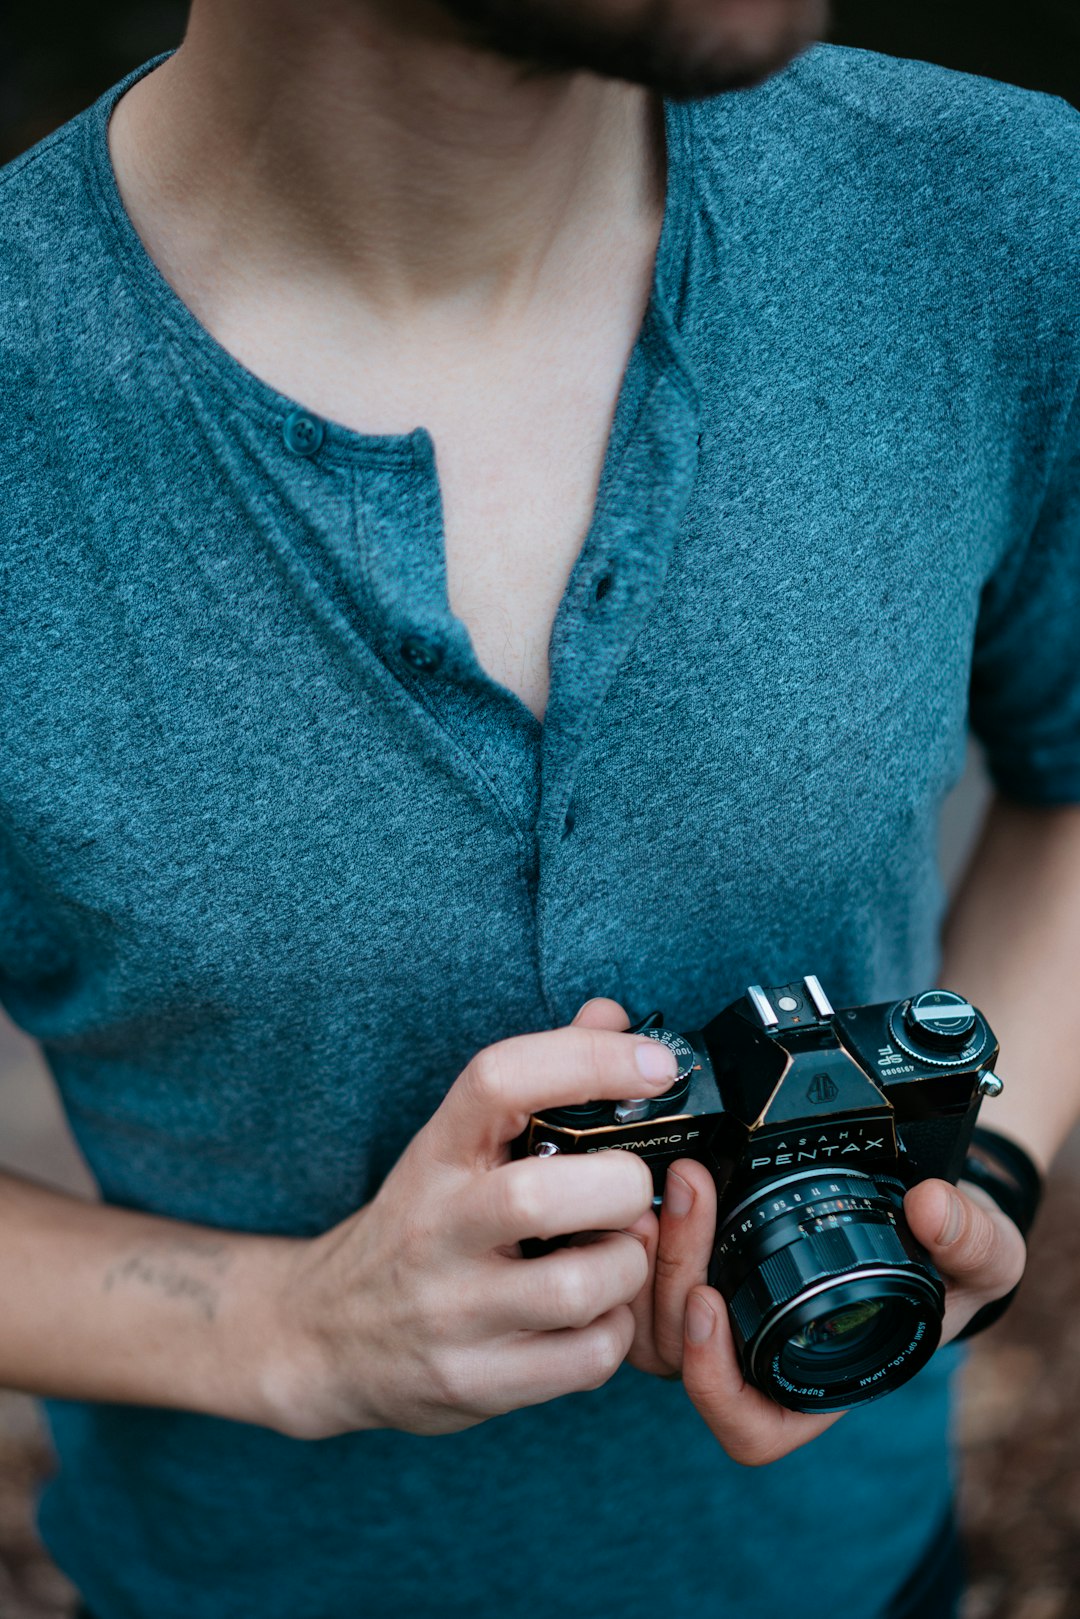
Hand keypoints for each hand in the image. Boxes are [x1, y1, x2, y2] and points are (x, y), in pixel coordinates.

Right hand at [260, 1000, 676, 1439]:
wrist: (321, 1336)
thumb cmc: (416, 1227)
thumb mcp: (456, 1148)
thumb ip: (538, 1082)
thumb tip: (612, 1017)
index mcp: (437, 1152)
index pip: (500, 1081)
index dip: (586, 1060)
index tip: (654, 1063)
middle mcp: (436, 1228)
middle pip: (543, 1195)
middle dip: (620, 1185)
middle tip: (629, 1188)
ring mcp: (451, 1311)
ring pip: (579, 1286)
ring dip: (628, 1265)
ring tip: (618, 1254)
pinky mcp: (473, 1382)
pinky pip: (584, 1360)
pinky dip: (614, 1332)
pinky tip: (596, 1314)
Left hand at [628, 1159, 1027, 1466]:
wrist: (916, 1215)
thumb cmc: (946, 1263)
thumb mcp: (983, 1257)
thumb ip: (972, 1243)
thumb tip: (932, 1209)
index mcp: (814, 1385)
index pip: (746, 1425)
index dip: (714, 1381)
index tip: (708, 1304)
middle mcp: (753, 1360)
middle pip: (677, 1353)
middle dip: (673, 1272)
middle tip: (689, 1193)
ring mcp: (714, 1317)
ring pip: (644, 1317)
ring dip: (648, 1249)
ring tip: (670, 1183)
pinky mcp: (689, 1268)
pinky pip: (637, 1280)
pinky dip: (637, 1237)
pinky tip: (651, 1181)